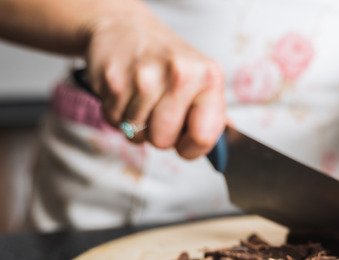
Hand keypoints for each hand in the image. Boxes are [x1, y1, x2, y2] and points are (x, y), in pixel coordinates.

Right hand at [85, 7, 225, 157]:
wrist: (124, 27)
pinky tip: (125, 93)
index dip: (191, 148)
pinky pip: (115, 122)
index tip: (184, 140)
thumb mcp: (200, 79)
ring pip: (137, 135)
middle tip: (158, 112)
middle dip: (159, 135)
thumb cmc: (166, 61)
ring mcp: (145, 77)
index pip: (204, 137)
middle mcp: (180, 74)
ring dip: (136, 125)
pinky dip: (118, 114)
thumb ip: (212, 115)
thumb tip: (224, 153)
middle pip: (164, 141)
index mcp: (209, 77)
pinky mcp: (114, 80)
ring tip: (141, 99)